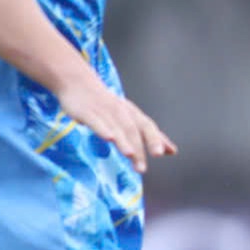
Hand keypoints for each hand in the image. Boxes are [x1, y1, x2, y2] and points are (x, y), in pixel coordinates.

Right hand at [58, 72, 175, 172]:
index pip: (147, 126)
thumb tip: (171, 151)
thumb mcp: (130, 117)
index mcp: (132, 114)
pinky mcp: (86, 112)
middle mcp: (120, 112)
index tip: (164, 153)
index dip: (155, 139)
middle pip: (133, 130)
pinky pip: (96, 121)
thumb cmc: (107, 104)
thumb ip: (150, 135)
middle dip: (139, 147)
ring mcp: (103, 111)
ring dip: (124, 141)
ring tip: (130, 154)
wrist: (78, 82)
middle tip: (142, 167)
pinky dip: (103, 129)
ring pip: (116, 127)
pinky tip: (108, 138)